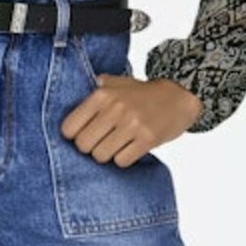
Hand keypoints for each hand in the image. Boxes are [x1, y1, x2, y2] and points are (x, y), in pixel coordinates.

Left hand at [58, 74, 202, 162]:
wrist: (178, 97)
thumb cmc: (141, 94)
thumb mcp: (114, 84)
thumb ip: (91, 92)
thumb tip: (66, 107)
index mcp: (102, 95)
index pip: (69, 128)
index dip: (74, 135)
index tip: (82, 134)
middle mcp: (115, 109)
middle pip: (83, 145)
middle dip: (90, 148)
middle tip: (101, 142)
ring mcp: (132, 125)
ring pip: (101, 156)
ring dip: (107, 154)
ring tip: (116, 145)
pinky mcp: (147, 139)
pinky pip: (122, 161)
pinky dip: (123, 159)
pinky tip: (129, 148)